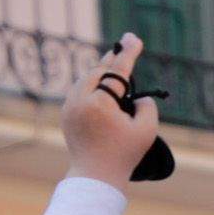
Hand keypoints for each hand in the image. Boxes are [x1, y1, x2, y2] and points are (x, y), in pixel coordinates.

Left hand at [60, 34, 159, 190]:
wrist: (95, 175)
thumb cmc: (124, 154)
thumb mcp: (146, 130)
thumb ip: (147, 106)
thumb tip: (139, 96)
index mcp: (100, 103)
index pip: (117, 72)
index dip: (128, 54)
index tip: (134, 39)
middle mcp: (80, 99)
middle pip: (99, 70)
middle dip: (114, 59)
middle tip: (126, 45)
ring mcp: (70, 105)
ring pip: (87, 79)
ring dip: (102, 71)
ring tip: (116, 64)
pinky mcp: (66, 112)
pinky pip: (80, 90)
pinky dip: (93, 84)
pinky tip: (102, 83)